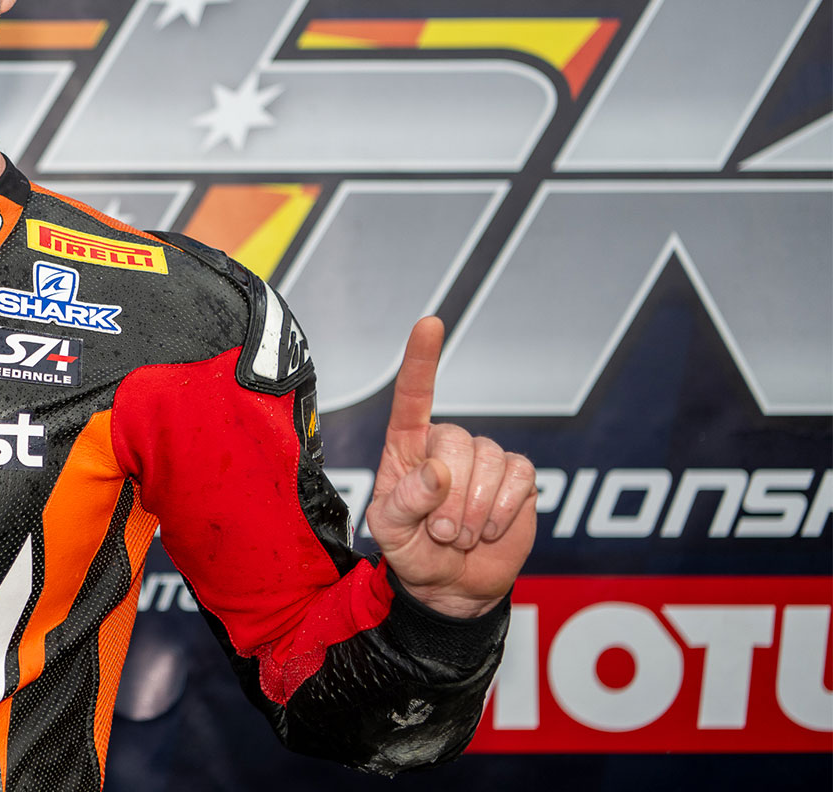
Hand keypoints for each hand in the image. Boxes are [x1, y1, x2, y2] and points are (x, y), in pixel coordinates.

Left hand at [366, 317, 536, 617]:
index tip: (430, 323)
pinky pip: (521, 477)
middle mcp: (446, 445)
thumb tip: (438, 470)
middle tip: (442, 532)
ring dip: (476, 510)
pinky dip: (504, 511)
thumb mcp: (390, 532)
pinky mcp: (518, 478)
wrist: (451, 587)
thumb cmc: (412, 552)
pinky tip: (490, 530)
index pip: (412, 398)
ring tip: (462, 536)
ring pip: (490, 461)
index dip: (421, 360)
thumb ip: (405, 502)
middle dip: (451, 498)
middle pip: (457, 443)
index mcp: (406, 448)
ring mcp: (485, 459)